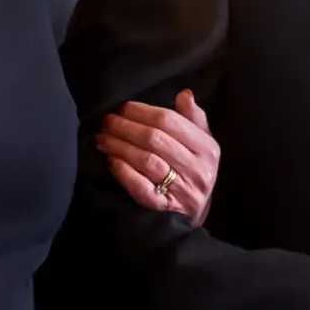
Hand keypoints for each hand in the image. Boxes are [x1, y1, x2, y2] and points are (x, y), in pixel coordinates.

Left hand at [100, 91, 217, 222]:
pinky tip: (111, 161)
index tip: (123, 107)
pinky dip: (124, 173)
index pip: (170, 121)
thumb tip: (184, 94)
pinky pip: (141, 188)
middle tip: (107, 121)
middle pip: (155, 139)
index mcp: (207, 148)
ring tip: (103, 138)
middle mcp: (198, 169)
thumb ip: (193, 118)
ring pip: (146, 161)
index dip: (142, 111)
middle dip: (125, 127)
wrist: (194, 215)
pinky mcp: (166, 210)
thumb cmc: (194, 172)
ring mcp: (183, 190)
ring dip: (120, 146)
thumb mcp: (201, 144)